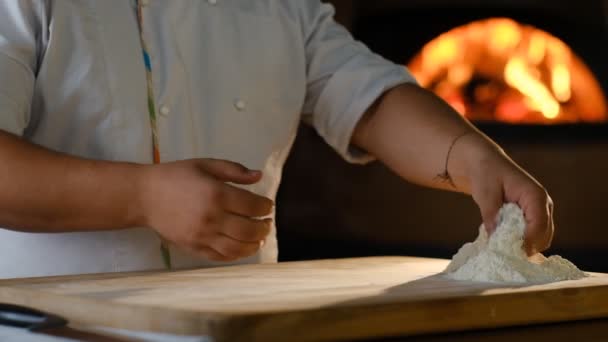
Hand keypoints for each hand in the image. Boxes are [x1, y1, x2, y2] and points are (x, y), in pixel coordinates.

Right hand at [136, 159, 273, 261]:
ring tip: (258, 238)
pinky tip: (242, 248)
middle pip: (249, 230)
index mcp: (217, 194)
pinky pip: (220, 257)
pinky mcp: (194, 248)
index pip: (252, 206)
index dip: (265, 207)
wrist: (144, 196)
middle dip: (263, 227)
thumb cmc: (176, 176)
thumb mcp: (205, 165)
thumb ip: (234, 170)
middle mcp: (212, 218)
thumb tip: (259, 176)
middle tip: (267, 223)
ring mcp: (202, 236)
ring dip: (253, 244)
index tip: (267, 206)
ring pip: (237, 248)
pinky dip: (236, 255)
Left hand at [454, 135, 553, 255]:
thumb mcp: (485, 194)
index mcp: (535, 195)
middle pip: (544, 235)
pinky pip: (534, 235)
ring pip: (541, 238)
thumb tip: (494, 238)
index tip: (513, 253)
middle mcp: (543, 204)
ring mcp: (540, 211)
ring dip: (525, 246)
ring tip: (505, 249)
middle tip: (506, 255)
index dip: (528, 241)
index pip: (539, 224)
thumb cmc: (486, 174)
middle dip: (528, 247)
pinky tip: (506, 243)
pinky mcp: (532, 216)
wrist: (485, 164)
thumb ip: (491, 215)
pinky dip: (523, 242)